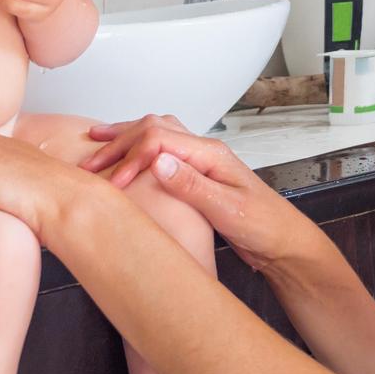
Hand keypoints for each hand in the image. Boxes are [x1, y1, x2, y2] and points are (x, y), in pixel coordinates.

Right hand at [80, 115, 314, 270]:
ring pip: (154, 133)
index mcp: (210, 154)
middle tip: (90, 163)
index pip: (159, 139)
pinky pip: (159, 149)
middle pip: (152, 129)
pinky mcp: (194, 173)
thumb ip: (193, 186)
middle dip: (118, 143)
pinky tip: (124, 153)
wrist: (284, 244)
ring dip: (123, 136)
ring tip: (95, 141)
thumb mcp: (229, 211)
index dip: (132, 157)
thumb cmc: (264, 227)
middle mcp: (202, 149)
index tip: (114, 182)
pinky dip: (136, 146)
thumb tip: (158, 161)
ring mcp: (198, 159)